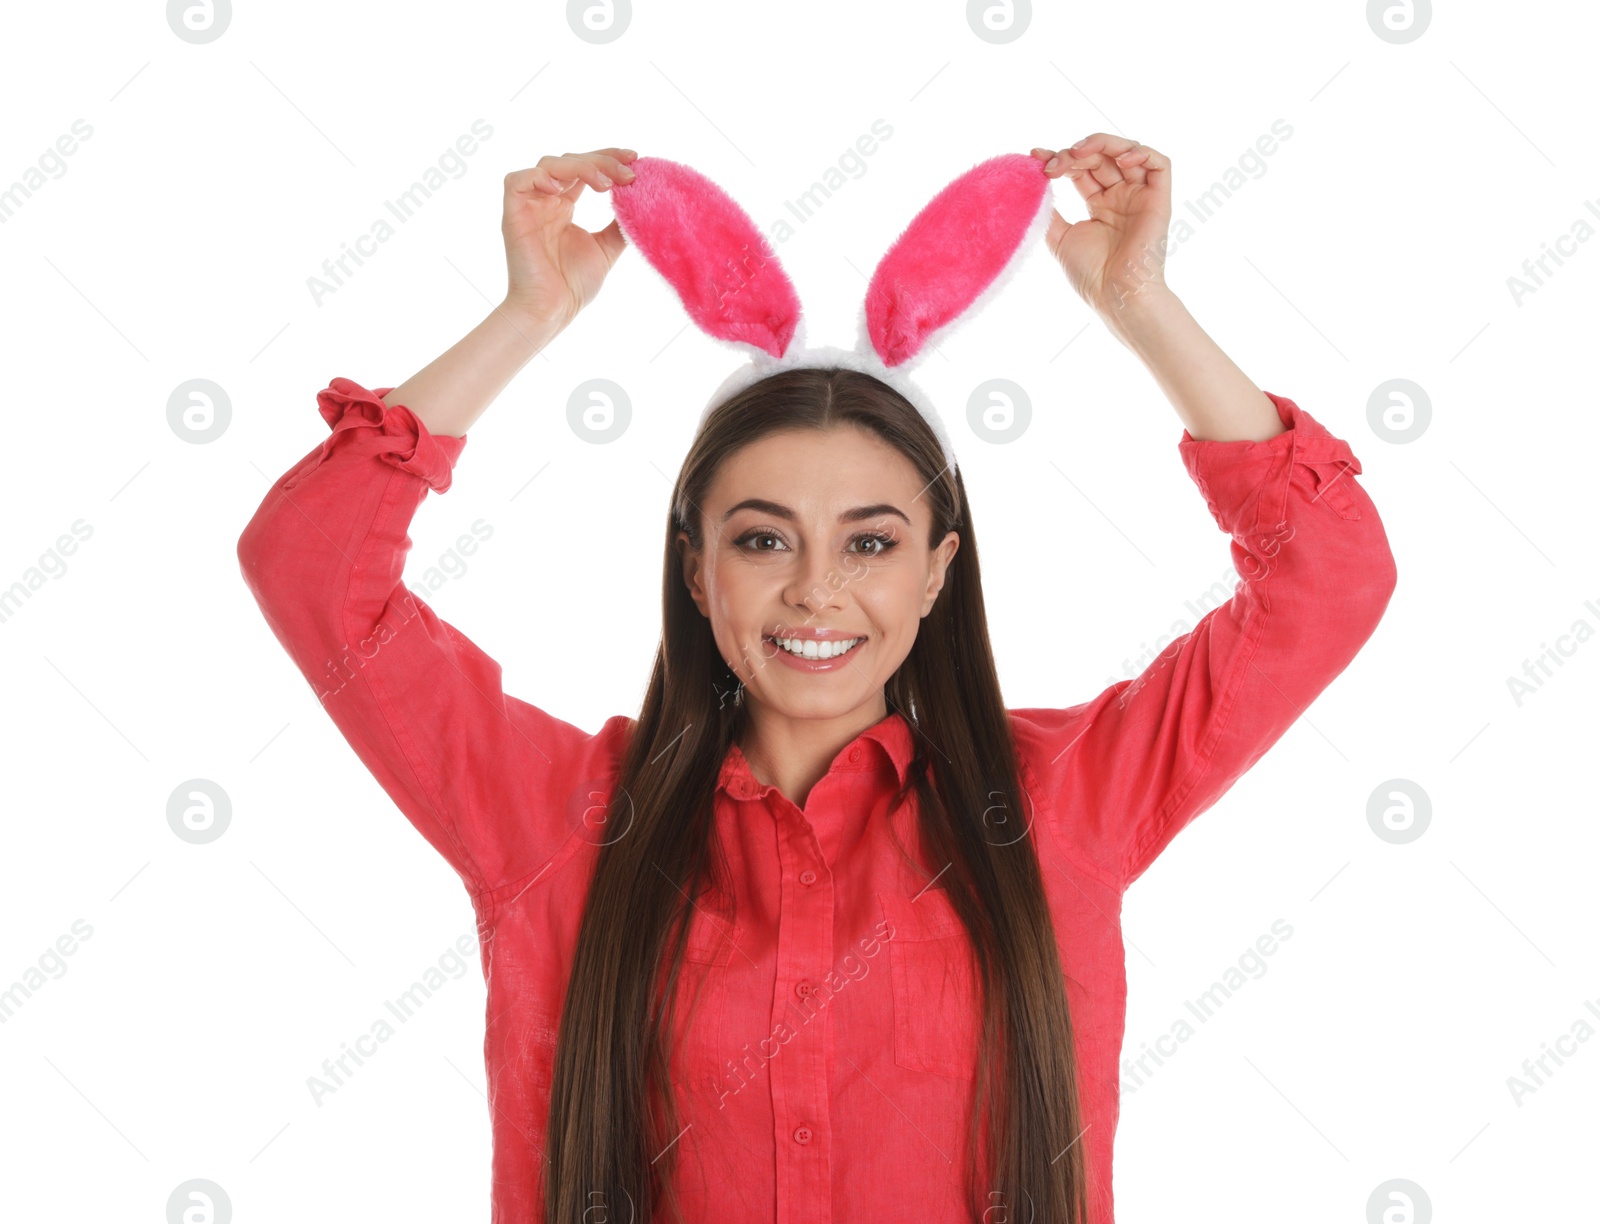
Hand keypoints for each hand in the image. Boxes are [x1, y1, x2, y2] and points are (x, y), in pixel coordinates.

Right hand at [500, 148, 636, 327]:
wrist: (551, 310)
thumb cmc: (572, 286)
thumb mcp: (606, 248)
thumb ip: (619, 224)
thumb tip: (640, 202)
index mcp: (563, 206)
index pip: (584, 169)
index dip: (608, 157)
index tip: (635, 159)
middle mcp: (545, 201)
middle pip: (570, 161)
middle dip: (602, 160)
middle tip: (629, 171)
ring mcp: (529, 206)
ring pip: (549, 164)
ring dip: (581, 167)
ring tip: (606, 184)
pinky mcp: (513, 213)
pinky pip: (517, 180)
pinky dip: (540, 178)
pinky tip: (563, 190)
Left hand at [1030, 134, 1172, 316]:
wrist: (1116, 295)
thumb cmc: (1091, 274)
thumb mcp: (1060, 237)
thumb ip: (1049, 212)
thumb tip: (1033, 186)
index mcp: (1100, 205)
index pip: (1081, 169)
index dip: (1060, 158)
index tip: (1036, 154)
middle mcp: (1121, 197)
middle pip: (1100, 156)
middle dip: (1074, 153)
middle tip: (1053, 164)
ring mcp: (1140, 196)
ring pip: (1127, 151)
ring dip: (1101, 144)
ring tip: (1077, 153)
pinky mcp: (1159, 199)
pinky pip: (1159, 164)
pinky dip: (1140, 152)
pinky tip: (1119, 159)